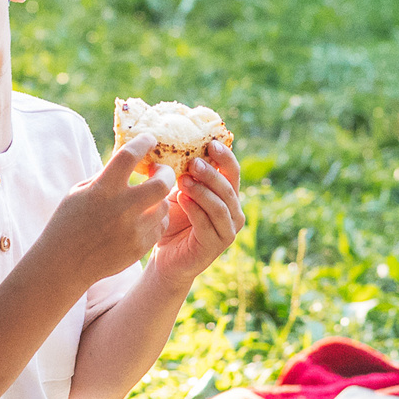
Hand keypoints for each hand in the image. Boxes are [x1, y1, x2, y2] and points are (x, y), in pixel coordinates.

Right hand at [36, 133, 177, 283]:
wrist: (65, 264)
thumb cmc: (68, 222)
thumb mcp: (80, 191)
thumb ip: (106, 176)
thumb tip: (129, 159)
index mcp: (102, 189)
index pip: (130, 155)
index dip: (144, 142)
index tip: (149, 139)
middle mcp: (121, 209)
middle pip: (162, 183)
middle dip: (165, 172)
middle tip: (159, 171)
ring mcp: (133, 230)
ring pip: (164, 205)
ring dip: (159, 198)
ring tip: (148, 197)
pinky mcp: (139, 247)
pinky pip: (159, 226)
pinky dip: (155, 219)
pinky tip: (143, 218)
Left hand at [147, 142, 244, 291]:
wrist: (165, 256)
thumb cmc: (172, 220)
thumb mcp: (178, 192)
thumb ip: (182, 173)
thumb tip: (168, 145)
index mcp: (228, 195)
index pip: (232, 171)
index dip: (225, 156)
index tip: (210, 143)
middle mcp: (234, 212)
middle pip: (228, 188)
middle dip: (211, 173)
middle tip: (193, 162)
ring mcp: (227, 230)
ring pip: (220, 206)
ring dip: (202, 191)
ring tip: (183, 180)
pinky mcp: (215, 246)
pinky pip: (207, 224)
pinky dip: (195, 209)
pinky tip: (181, 199)